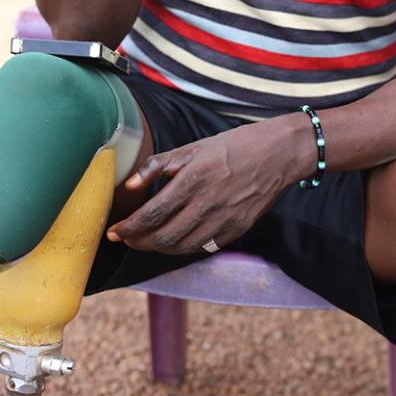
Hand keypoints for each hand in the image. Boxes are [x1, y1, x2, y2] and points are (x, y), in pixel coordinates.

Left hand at [107, 113, 314, 254]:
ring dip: (159, 248)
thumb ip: (159, 166)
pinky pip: (204, 247)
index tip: (116, 231)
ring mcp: (225, 219)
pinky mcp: (237, 229)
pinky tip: (174, 242)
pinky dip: (183, 249)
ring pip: (183, 246)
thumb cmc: (234, 146)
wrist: (279, 155)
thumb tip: (130, 185)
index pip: (153, 212)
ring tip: (146, 242)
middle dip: (140, 242)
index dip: (131, 226)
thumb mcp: (194, 147)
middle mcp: (209, 202)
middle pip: (165, 235)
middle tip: (126, 240)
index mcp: (194, 178)